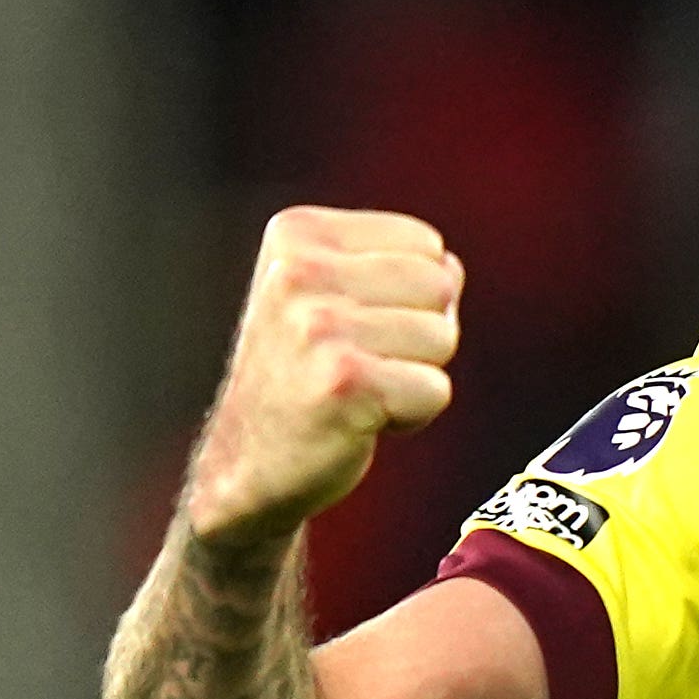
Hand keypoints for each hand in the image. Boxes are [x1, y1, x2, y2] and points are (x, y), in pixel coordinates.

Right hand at [177, 206, 463, 555]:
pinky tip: (361, 420)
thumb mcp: (326, 295)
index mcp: (297, 233)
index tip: (357, 328)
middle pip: (441, 284)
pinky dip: (413, 416)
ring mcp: (318, 325)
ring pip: (443, 337)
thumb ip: (392, 267)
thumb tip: (452, 268)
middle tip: (363, 364)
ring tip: (360, 392)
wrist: (246, 465)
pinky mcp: (343, 381)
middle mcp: (300, 271)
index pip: (425, 243)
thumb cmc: (301, 376)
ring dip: (415, 376)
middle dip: (421, 334)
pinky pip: (436, 390)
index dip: (412, 295)